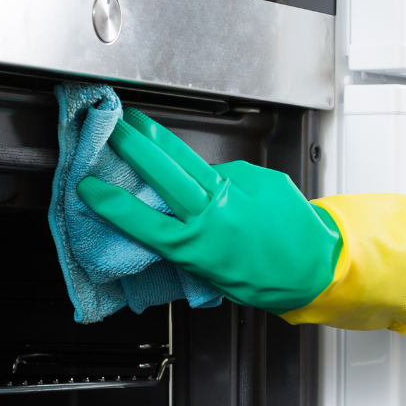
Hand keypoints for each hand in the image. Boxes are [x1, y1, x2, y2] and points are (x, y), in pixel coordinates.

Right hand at [77, 108, 341, 312]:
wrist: (316, 267)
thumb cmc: (267, 281)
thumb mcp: (215, 276)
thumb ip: (189, 247)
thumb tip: (167, 223)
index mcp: (197, 249)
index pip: (142, 221)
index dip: (111, 203)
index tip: (88, 186)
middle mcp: (213, 216)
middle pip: (161, 171)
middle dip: (130, 143)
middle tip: (109, 125)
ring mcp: (235, 191)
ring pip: (189, 159)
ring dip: (160, 139)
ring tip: (140, 125)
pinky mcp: (255, 177)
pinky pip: (228, 173)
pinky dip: (222, 179)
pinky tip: (233, 195)